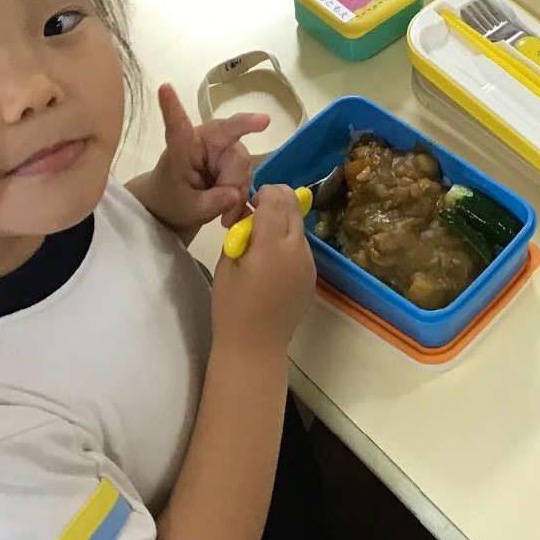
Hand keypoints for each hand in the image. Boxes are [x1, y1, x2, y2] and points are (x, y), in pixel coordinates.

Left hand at [140, 83, 267, 232]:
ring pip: (244, 165)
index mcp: (182, 148)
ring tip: (224, 214)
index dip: (172, 108)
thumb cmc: (171, 201)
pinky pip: (248, 173)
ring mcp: (222, 148)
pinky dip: (243, 193)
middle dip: (233, 180)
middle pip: (233, 151)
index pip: (177, 126)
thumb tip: (235, 194)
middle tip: (224, 213)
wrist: (174, 206)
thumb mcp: (187, 210)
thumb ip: (211, 203)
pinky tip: (232, 211)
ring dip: (237, 190)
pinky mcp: (232, 157)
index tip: (165, 88)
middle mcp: (205, 140)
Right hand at [210, 182, 314, 352]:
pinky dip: (289, 244)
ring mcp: (309, 263)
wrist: (255, 346)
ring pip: (300, 227)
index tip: (251, 201)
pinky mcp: (312, 276)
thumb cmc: (231, 308)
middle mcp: (296, 249)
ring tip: (262, 243)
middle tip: (257, 213)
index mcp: (271, 245)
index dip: (264, 193)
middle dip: (277, 201)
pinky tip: (273, 264)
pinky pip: (302, 248)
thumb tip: (250, 215)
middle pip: (293, 207)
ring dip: (284, 223)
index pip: (276, 199)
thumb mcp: (227, 265)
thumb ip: (241, 233)